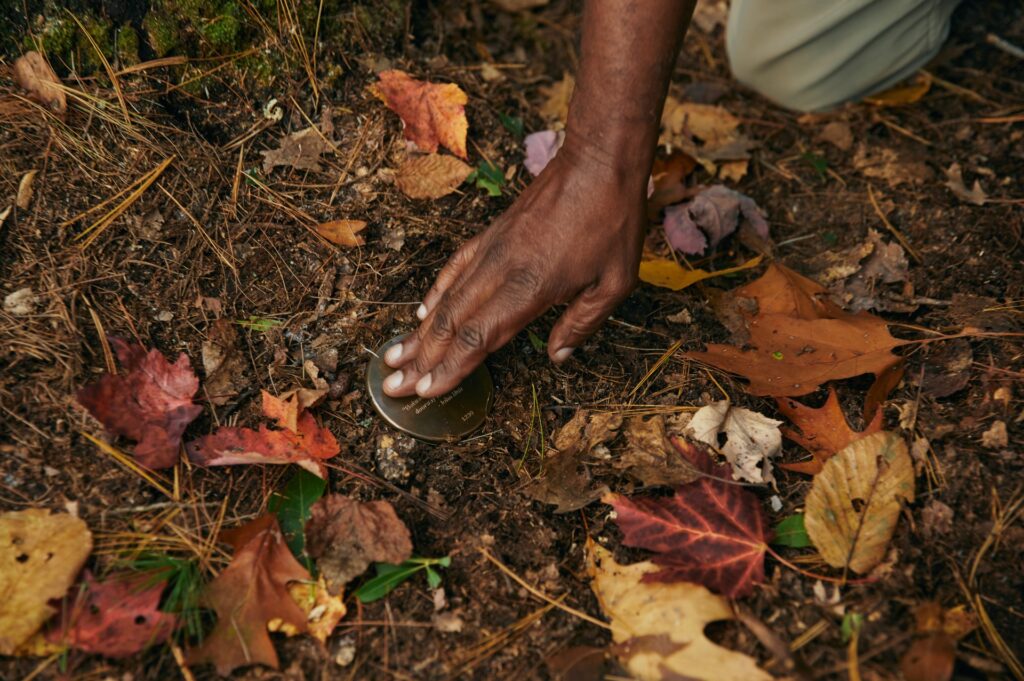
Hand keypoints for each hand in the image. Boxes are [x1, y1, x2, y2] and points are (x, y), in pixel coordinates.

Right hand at [382, 140, 647, 397]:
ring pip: (446, 298)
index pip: (479, 337)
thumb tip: (558, 355)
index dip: (450, 367)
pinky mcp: (491, 234)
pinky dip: (436, 292)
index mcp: (530, 287)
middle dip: (421, 359)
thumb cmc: (612, 220)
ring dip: (419, 332)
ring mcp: (491, 249)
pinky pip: (455, 268)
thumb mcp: (615, 281)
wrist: (597, 160)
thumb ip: (583, 323)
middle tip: (394, 386)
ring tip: (394, 356)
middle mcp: (501, 270)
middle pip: (451, 323)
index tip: (426, 390)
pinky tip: (423, 312)